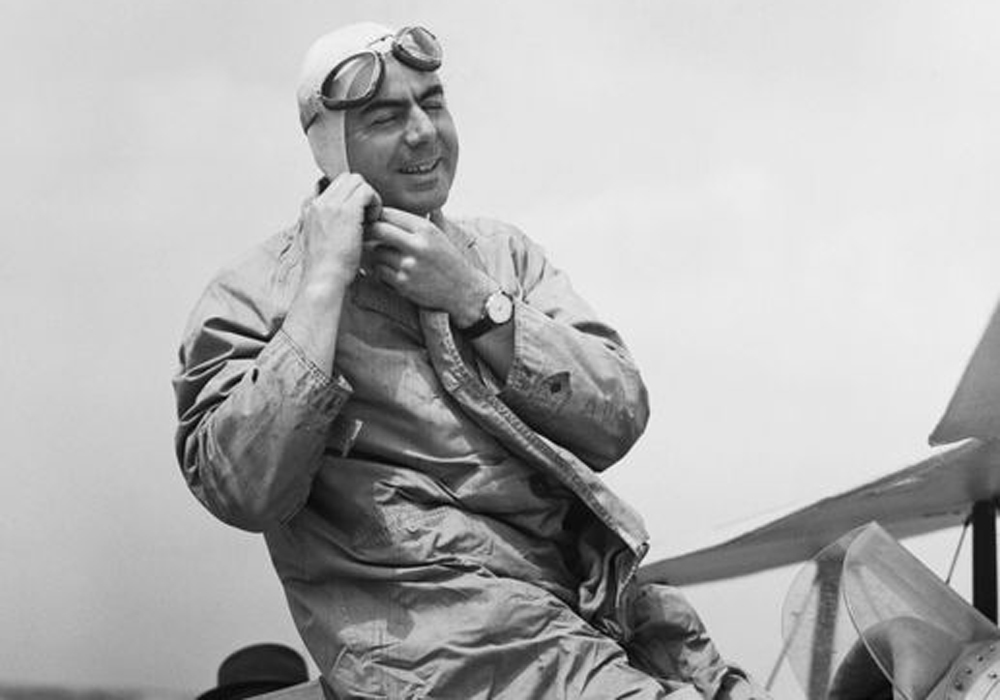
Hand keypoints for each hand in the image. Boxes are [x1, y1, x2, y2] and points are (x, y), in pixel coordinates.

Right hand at [299, 173, 381, 289]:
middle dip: (361, 193)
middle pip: (346, 178)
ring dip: (369, 197)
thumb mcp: (321, 243)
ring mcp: (330, 205)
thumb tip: (345, 224)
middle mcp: (318, 203)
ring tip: (369, 220)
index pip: (334, 186)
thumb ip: (328, 227)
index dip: (350, 196)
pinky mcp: (346, 210)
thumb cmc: (327, 269)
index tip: (358, 214)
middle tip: (366, 216)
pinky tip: (372, 222)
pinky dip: (374, 203)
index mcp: (311, 210)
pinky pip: (366, 190)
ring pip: (357, 181)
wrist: (324, 279)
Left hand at [365, 208, 492, 322]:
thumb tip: (411, 202)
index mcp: (426, 229)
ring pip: (377, 252)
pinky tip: (394, 272)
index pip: (389, 214)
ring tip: (389, 257)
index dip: (377, 215)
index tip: (372, 219)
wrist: (463, 291)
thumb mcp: (441, 234)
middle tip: (364, 233)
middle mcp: (418, 245)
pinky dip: (382, 271)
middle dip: (368, 230)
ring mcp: (409, 265)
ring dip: (378, 254)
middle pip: (378, 230)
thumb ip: (425, 218)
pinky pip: (380, 272)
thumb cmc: (449, 260)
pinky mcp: (403, 283)